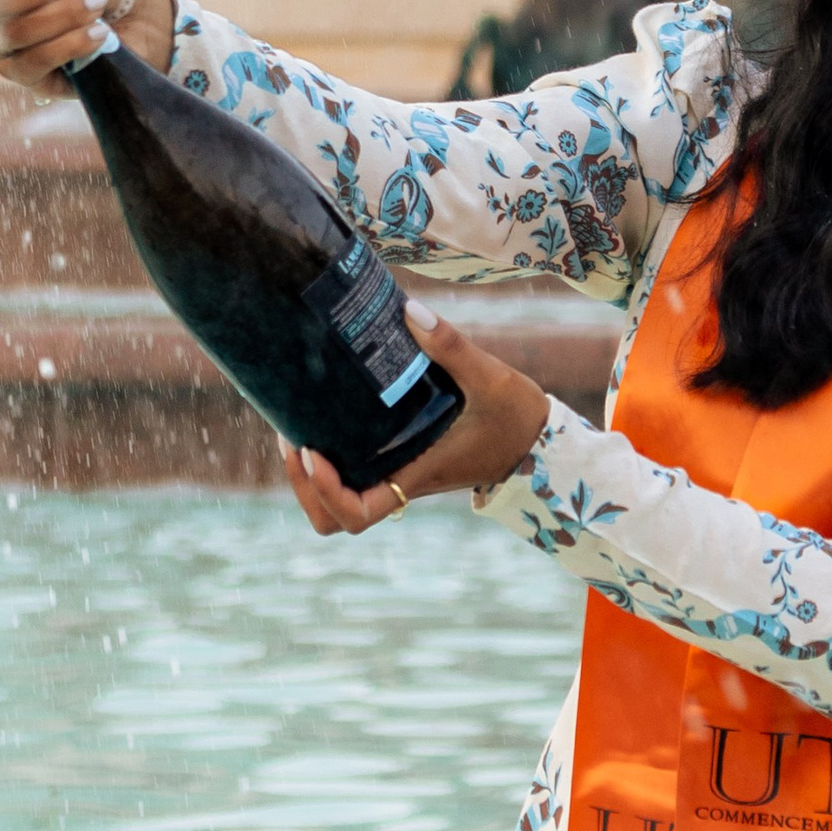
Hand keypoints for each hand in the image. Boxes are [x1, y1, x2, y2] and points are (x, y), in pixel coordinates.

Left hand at [281, 299, 548, 534]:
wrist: (538, 441)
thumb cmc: (516, 416)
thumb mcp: (490, 377)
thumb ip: (451, 345)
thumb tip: (408, 310)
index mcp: (415, 475)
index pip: (357, 514)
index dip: (324, 491)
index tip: (311, 451)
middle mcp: (400, 483)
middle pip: (333, 520)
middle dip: (305, 488)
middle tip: (293, 439)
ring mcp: (398, 477)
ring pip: (339, 506)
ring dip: (310, 481)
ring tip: (297, 431)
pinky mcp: (400, 463)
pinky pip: (353, 478)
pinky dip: (329, 463)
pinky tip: (322, 417)